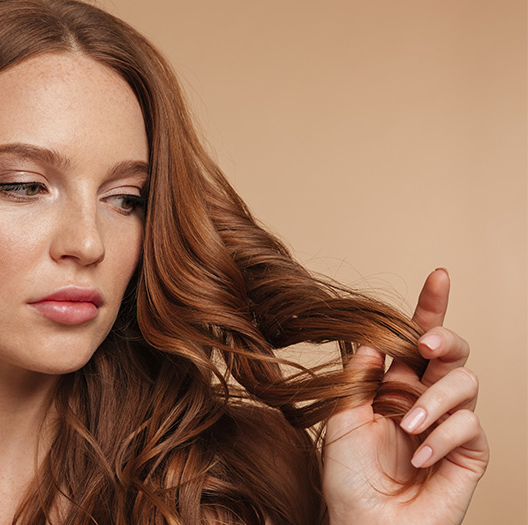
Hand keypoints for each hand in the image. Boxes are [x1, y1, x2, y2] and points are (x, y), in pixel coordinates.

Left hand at [322, 269, 488, 523]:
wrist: (366, 524)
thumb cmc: (348, 477)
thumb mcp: (342, 418)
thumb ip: (359, 377)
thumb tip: (372, 338)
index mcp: (394, 385)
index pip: (416, 339)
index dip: (430, 307)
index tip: (438, 275)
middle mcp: (425, 399)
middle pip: (452, 351)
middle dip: (444, 338)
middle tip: (424, 346)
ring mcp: (449, 424)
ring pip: (465, 382)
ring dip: (433, 401)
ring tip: (406, 426)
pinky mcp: (469, 452)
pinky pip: (469, 426)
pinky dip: (440, 438)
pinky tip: (417, 458)